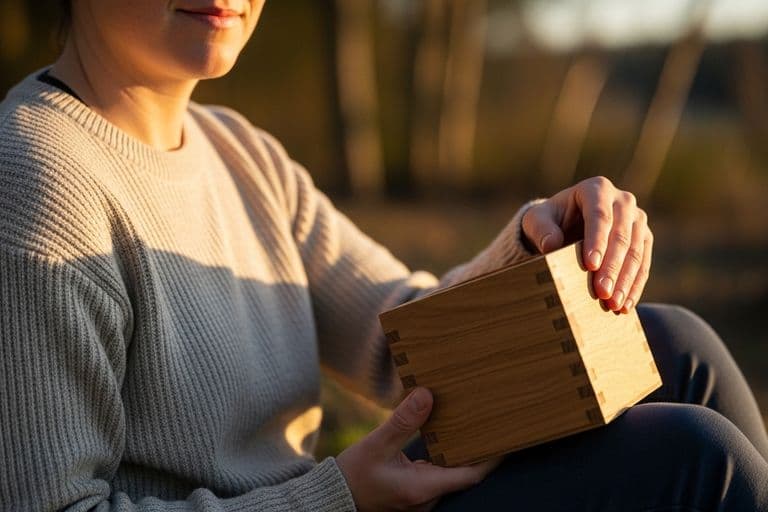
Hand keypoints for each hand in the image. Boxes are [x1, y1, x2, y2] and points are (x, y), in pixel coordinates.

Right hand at [336, 387, 498, 510]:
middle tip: (492, 423)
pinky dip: (446, 456)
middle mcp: (427, 498)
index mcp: (422, 488)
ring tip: (474, 425)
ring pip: (452, 474)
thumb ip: (402, 421)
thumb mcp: (375, 445)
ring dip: (462, 452)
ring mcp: (421, 498)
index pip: (470, 475)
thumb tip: (426, 395)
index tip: (507, 438)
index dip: (492, 457)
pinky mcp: (414, 493)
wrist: (333, 497)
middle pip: (465, 474)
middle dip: (479, 450)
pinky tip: (447, 436)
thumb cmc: (352, 476)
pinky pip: (438, 475)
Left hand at [521, 176, 652, 312]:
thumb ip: (541, 229)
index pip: (599, 216)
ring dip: (625, 281)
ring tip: (613, 304)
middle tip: (602, 293)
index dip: (597, 241)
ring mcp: (637, 220)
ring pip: (636, 252)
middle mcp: (623, 200)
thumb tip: (550, 245)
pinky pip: (643, 264)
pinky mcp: (644, 238)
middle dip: (612, 267)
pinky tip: (625, 304)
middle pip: (621, 236)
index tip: (590, 266)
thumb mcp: (537, 220)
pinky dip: (634, 286)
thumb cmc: (549, 221)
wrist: (566, 226)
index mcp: (597, 189)